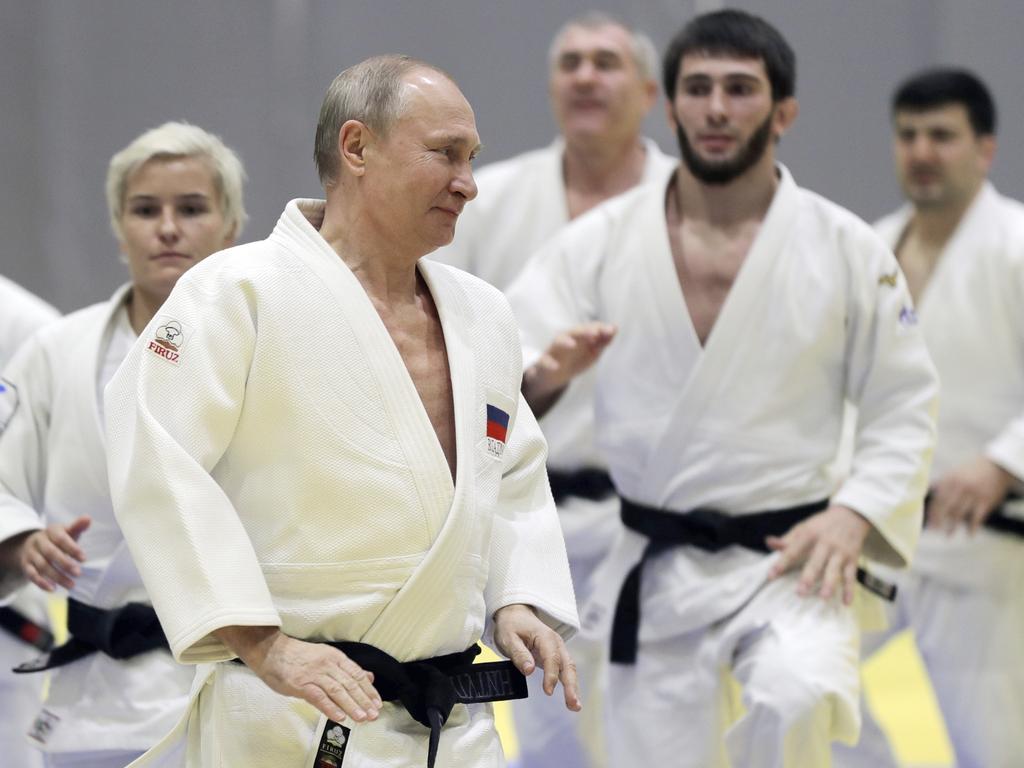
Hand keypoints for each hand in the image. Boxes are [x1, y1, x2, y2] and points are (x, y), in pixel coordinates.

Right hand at [2, 515, 90, 591]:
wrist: (32, 544)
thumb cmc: (57, 539)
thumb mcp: (67, 531)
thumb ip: (77, 526)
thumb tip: (88, 518)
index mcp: (51, 531)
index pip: (61, 539)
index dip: (72, 548)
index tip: (84, 559)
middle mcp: (39, 541)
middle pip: (51, 553)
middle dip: (65, 563)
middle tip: (78, 573)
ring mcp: (31, 553)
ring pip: (42, 566)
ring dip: (57, 576)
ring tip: (71, 585)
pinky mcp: (25, 565)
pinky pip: (31, 575)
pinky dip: (41, 583)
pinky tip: (53, 589)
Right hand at [216, 626, 381, 723]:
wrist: (271, 650)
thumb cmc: (298, 656)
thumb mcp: (326, 656)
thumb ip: (346, 669)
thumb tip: (368, 676)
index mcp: (335, 657)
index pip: (357, 674)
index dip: (368, 690)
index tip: (377, 703)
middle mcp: (328, 665)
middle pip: (350, 683)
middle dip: (364, 700)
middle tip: (374, 714)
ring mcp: (314, 674)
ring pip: (337, 691)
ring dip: (351, 705)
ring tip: (361, 717)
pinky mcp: (301, 684)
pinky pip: (318, 697)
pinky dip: (330, 707)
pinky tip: (339, 716)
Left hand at [492, 603, 579, 711]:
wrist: (515, 614)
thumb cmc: (511, 626)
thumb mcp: (508, 638)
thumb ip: (519, 654)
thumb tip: (529, 671)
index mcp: (545, 637)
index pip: (552, 658)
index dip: (551, 675)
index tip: (548, 692)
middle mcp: (556, 643)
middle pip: (567, 664)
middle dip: (571, 685)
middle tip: (573, 704)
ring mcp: (558, 650)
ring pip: (569, 669)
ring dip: (573, 687)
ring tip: (575, 706)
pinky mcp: (556, 657)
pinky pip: (565, 670)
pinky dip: (570, 684)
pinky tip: (571, 698)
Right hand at [522, 323, 614, 416]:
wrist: (552, 376)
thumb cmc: (574, 360)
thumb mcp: (592, 353)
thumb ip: (603, 342)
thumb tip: (615, 327)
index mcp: (579, 336)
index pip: (589, 328)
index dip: (600, 328)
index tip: (610, 331)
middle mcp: (566, 340)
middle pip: (574, 332)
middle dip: (584, 331)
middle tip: (595, 333)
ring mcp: (554, 350)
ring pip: (557, 342)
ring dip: (565, 342)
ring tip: (572, 345)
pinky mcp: (543, 362)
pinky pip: (544, 361)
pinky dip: (548, 363)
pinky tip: (555, 367)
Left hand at [766, 505, 869, 604]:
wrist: (850, 515)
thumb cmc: (821, 525)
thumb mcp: (803, 527)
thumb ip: (787, 539)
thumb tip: (769, 543)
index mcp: (809, 534)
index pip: (793, 550)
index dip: (781, 563)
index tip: (771, 576)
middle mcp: (825, 543)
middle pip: (816, 562)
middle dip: (808, 577)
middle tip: (800, 592)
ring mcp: (840, 552)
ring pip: (834, 570)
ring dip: (829, 584)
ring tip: (823, 597)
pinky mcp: (852, 559)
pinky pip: (851, 576)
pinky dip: (850, 590)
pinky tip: (846, 602)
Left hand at [927, 457, 1014, 534]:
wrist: (997, 466)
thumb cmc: (970, 471)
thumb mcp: (954, 472)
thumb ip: (941, 483)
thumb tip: (925, 492)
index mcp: (950, 480)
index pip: (937, 499)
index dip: (932, 512)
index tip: (929, 523)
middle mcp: (960, 487)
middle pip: (946, 507)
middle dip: (939, 521)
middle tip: (935, 531)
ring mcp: (973, 494)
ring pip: (959, 514)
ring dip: (952, 527)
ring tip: (948, 536)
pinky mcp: (986, 501)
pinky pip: (977, 517)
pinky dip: (972, 528)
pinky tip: (970, 535)